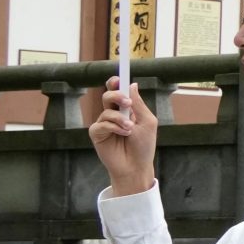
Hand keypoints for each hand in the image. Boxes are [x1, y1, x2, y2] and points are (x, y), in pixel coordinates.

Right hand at [87, 81, 159, 195]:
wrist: (136, 166)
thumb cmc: (144, 145)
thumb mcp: (147, 122)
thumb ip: (138, 104)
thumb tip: (132, 84)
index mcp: (127, 109)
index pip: (119, 92)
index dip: (116, 83)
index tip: (118, 78)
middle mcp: (114, 114)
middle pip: (108, 96)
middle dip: (116, 95)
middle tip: (126, 103)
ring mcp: (104, 124)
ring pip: (106, 111)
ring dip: (120, 119)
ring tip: (130, 129)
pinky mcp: (97, 134)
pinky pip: (101, 124)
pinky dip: (113, 127)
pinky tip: (123, 134)